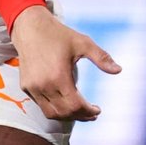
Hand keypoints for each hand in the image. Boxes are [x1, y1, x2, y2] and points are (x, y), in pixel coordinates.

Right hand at [11, 5, 120, 120]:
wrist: (30, 28)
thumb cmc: (59, 35)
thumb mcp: (83, 43)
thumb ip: (101, 58)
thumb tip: (119, 70)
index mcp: (59, 76)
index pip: (76, 105)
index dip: (89, 111)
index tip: (98, 110)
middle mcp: (44, 85)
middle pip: (65, 112)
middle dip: (81, 116)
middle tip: (92, 114)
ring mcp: (33, 87)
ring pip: (51, 113)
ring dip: (67, 116)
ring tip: (80, 112)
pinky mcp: (26, 86)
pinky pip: (41, 105)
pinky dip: (54, 108)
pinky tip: (65, 102)